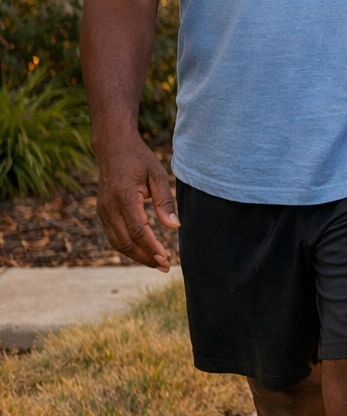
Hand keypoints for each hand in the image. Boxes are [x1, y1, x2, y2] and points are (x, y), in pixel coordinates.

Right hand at [95, 134, 178, 271]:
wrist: (113, 148)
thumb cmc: (139, 160)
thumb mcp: (157, 174)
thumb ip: (165, 201)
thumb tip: (174, 226)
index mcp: (124, 197)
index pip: (138, 230)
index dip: (151, 247)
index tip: (165, 258)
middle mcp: (109, 207)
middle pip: (125, 242)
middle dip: (144, 257)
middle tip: (164, 267)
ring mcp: (102, 210)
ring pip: (117, 242)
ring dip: (135, 255)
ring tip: (156, 263)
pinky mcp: (102, 212)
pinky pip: (114, 235)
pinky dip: (127, 246)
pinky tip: (143, 250)